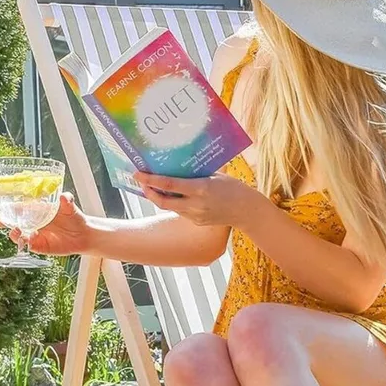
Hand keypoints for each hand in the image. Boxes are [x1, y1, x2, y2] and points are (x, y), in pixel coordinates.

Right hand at [0, 191, 92, 255]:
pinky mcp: (37, 245)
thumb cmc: (73, 217)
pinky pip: (27, 244)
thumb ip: (66, 202)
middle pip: (8, 220)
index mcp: (33, 209)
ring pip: (15, 233)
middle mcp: (29, 221)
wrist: (83, 235)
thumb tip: (64, 196)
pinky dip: (25, 242)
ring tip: (12, 229)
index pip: (12, 205)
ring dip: (11, 231)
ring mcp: (32, 233)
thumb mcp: (70, 208)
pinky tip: (26, 238)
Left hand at [134, 172, 259, 227]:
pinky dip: (174, 203)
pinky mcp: (197, 222)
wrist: (247, 211)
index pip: (169, 185)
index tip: (138, 174)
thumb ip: (197, 173)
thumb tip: (179, 163)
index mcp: (200, 188)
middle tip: (141, 182)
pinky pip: (181, 212)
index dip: (151, 180)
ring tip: (152, 188)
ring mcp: (196, 215)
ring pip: (170, 207)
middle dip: (149, 192)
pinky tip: (172, 196)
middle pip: (163, 201)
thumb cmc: (234, 188)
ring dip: (160, 198)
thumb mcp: (215, 175)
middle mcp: (196, 204)